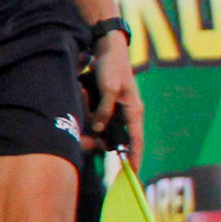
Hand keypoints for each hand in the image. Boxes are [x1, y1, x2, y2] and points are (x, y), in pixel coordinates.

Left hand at [91, 32, 142, 172]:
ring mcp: (119, 108)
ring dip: (96, 131)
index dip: (135, 157)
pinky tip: (84, 116)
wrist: (109, 47)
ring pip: (108, 129)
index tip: (133, 174)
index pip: (137, 140)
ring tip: (85, 128)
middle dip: (107, 145)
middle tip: (92, 150)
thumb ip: (104, 109)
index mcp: (134, 110)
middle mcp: (129, 112)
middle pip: (120, 138)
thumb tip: (100, 129)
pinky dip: (93, 122)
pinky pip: (102, 120)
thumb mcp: (108, 88)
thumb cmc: (112, 67)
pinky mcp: (110, 104)